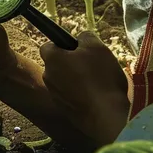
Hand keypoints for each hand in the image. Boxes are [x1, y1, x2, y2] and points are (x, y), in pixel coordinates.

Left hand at [40, 31, 129, 145]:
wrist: (105, 115)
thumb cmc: (100, 76)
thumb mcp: (97, 47)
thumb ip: (85, 37)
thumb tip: (80, 39)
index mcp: (52, 59)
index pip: (48, 46)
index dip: (62, 45)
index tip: (78, 49)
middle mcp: (47, 76)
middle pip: (56, 64)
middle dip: (71, 63)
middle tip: (91, 65)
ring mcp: (54, 95)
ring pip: (63, 81)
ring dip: (75, 79)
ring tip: (97, 83)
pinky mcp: (63, 110)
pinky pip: (69, 96)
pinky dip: (79, 95)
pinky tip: (95, 97)